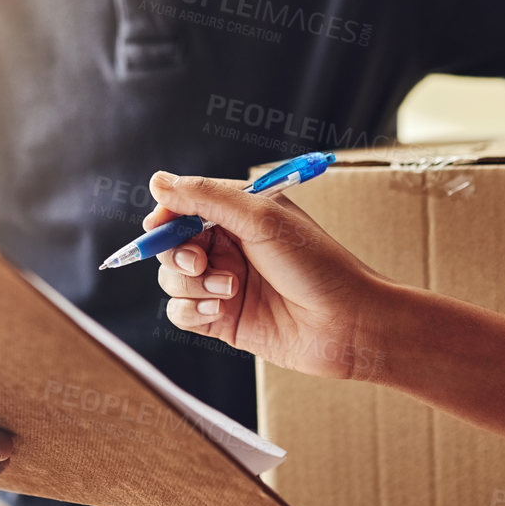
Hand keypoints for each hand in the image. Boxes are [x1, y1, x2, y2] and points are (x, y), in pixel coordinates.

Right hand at [146, 172, 389, 379]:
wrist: (347, 324)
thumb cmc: (317, 264)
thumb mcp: (261, 218)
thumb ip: (206, 197)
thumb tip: (157, 181)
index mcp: (240, 214)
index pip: (185, 206)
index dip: (166, 216)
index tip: (157, 226)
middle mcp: (229, 247)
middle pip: (172, 245)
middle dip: (177, 254)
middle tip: (201, 263)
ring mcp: (224, 284)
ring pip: (173, 279)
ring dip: (191, 284)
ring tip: (228, 290)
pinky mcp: (223, 320)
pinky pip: (181, 313)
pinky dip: (191, 310)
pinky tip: (220, 309)